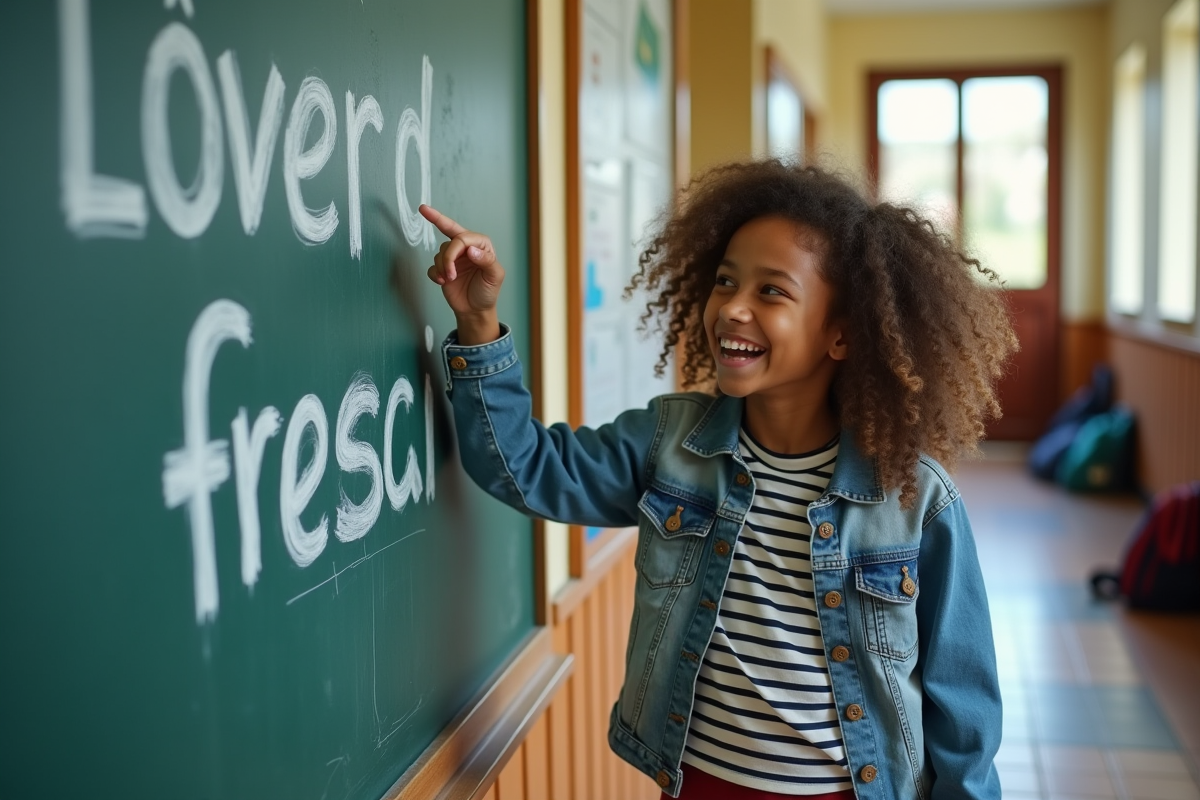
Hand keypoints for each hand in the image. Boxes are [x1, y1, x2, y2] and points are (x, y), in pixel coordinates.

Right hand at [420, 204, 503, 343]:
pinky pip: (432, 265)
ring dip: (442, 267)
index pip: (464, 237)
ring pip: (439, 252)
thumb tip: (472, 248)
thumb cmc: (488, 294)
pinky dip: (435, 274)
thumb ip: (487, 260)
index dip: (458, 247)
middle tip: (449, 275)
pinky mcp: (443, 268)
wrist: (475, 312)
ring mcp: (454, 257)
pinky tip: (443, 282)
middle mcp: (467, 248)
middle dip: (447, 257)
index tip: (456, 258)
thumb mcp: (495, 277)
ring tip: (449, 281)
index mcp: (482, 245)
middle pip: (449, 240)